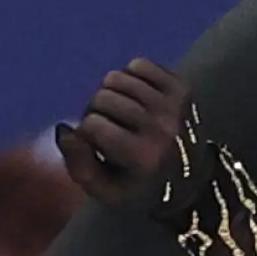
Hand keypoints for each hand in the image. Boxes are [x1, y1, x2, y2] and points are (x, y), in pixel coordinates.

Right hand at [54, 58, 190, 205]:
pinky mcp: (181, 87)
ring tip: (119, 113)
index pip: (91, 124)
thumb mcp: (104, 190)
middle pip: (102, 97)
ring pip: (116, 78)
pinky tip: (134, 98)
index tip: (94, 147)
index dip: (84, 134)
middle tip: (105, 129)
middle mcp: (159, 127)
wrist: (191, 180)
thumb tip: (65, 128)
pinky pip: (138, 65)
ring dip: (109, 94)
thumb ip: (78, 164)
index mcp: (141, 156)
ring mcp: (173, 104)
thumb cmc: (139, 187)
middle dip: (94, 112)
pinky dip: (128, 77)